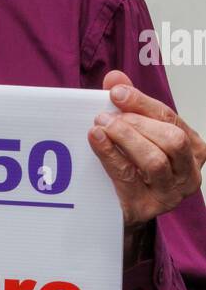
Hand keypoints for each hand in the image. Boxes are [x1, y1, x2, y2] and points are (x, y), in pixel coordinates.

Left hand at [89, 70, 205, 232]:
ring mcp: (170, 194)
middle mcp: (188, 174)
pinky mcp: (146, 208)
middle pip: (171, 140)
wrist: (120, 211)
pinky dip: (111, 155)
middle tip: (105, 115)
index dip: (143, 103)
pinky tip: (96, 141)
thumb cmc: (133, 168)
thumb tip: (115, 79)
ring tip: (101, 126)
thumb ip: (129, 105)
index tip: (116, 92)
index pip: (172, 120)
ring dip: (126, 138)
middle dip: (137, 123)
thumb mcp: (136, 134)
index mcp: (192, 149)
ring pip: (155, 161)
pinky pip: (129, 178)